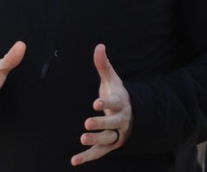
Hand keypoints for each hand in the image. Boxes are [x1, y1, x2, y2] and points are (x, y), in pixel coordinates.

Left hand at [71, 43, 131, 165]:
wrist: (133, 115)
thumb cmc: (118, 95)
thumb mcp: (112, 80)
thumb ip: (104, 65)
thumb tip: (99, 45)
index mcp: (121, 102)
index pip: (116, 102)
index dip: (106, 103)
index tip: (96, 103)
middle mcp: (121, 119)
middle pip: (112, 123)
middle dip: (100, 123)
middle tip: (87, 123)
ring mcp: (116, 134)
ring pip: (108, 139)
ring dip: (96, 140)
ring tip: (82, 138)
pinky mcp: (110, 146)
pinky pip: (99, 153)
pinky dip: (87, 157)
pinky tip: (74, 161)